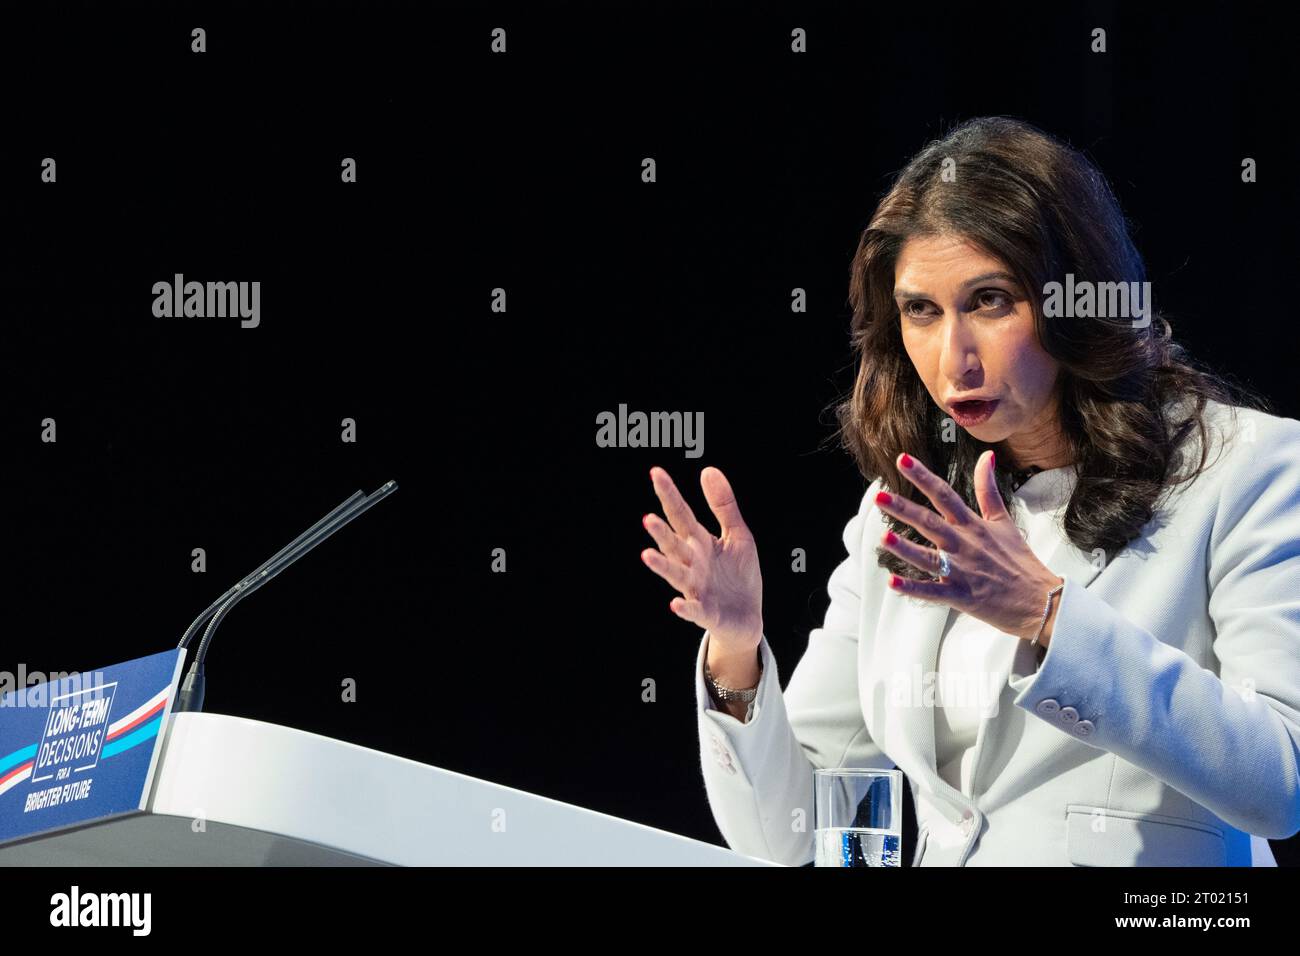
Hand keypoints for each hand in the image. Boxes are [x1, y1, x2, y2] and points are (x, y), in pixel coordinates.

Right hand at [640, 465, 762, 654]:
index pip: (681, 515)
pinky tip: (676, 603)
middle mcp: (693, 564)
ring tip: (648, 555)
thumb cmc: (738, 575)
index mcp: (700, 543)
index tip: (656, 473)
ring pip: (677, 575)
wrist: (747, 617)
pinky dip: (685, 608)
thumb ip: (723, 505)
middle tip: (648, 518)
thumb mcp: (737, 534)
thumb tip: (707, 470)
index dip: (669, 494)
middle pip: (675, 545)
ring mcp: (697, 589)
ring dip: (663, 566)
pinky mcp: (707, 613)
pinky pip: (695, 610)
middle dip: (661, 533)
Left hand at [874, 450, 1063, 644]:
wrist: (1041, 600)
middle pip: (930, 523)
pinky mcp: (962, 596)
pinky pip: (934, 591)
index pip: (945, 494)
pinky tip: (893, 583)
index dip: (923, 476)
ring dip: (905, 548)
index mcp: (973, 526)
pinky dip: (913, 588)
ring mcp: (963, 571)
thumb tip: (987, 456)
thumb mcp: (1005, 521)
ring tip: (883, 536)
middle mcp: (965, 545)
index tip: (902, 460)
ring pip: (929, 557)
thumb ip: (988, 490)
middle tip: (879, 495)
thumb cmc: (1020, 561)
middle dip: (904, 509)